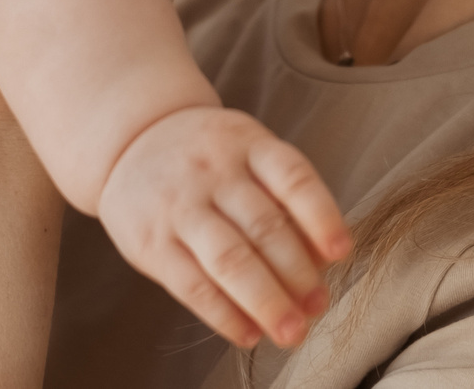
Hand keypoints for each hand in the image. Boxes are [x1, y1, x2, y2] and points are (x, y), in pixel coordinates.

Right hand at [97, 104, 351, 350]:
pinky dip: (224, 315)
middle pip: (263, 226)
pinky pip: (192, 285)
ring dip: (267, 301)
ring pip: (229, 259)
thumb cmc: (209, 158)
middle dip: (297, 274)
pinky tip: (249, 333)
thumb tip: (323, 261)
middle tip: (318, 306)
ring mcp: (180, 206)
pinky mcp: (151, 243)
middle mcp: (214, 172)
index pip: (292, 178)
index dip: (321, 216)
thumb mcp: (248, 152)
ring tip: (291, 330)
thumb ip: (283, 199)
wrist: (132, 140)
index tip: (341, 252)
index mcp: (248, 144)